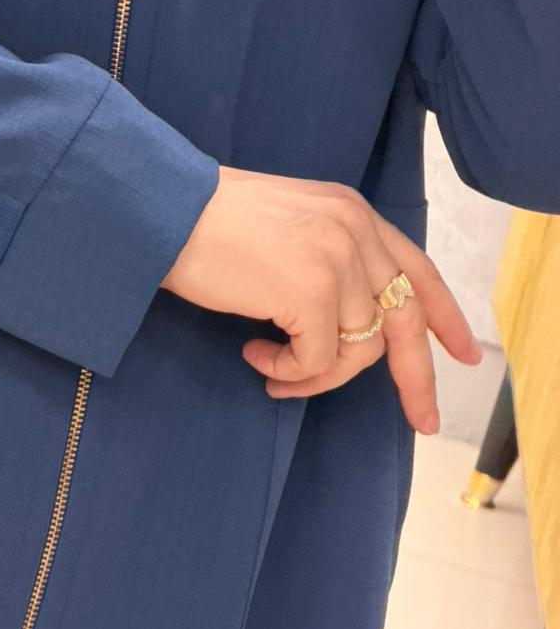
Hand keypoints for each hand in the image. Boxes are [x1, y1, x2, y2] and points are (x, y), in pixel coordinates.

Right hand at [159, 165, 482, 434]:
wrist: (165, 207)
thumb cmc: (207, 220)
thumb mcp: (289, 224)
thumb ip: (330, 255)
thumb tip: (350, 324)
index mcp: (352, 211)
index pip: (417, 268)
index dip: (443, 315)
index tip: (464, 354)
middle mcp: (356, 231)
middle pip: (406, 320)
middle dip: (416, 378)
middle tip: (421, 421)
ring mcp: (338, 262)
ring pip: (358, 351)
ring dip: (317, 374)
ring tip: (272, 369)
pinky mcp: (312, 295)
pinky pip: (318, 362)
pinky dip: (289, 372)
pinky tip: (255, 354)